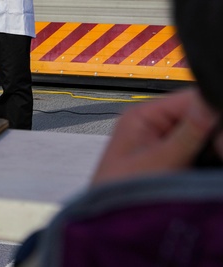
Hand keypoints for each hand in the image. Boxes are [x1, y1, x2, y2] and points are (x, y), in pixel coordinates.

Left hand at [91, 88, 219, 185]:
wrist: (110, 223)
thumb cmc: (120, 191)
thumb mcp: (160, 160)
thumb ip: (188, 132)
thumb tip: (208, 101)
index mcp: (142, 115)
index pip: (188, 99)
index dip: (211, 112)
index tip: (220, 135)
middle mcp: (151, 125)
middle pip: (197, 118)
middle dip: (211, 135)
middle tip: (215, 152)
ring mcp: (161, 143)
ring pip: (200, 137)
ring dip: (209, 149)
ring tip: (200, 167)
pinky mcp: (170, 161)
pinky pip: (197, 153)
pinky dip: (205, 161)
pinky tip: (203, 171)